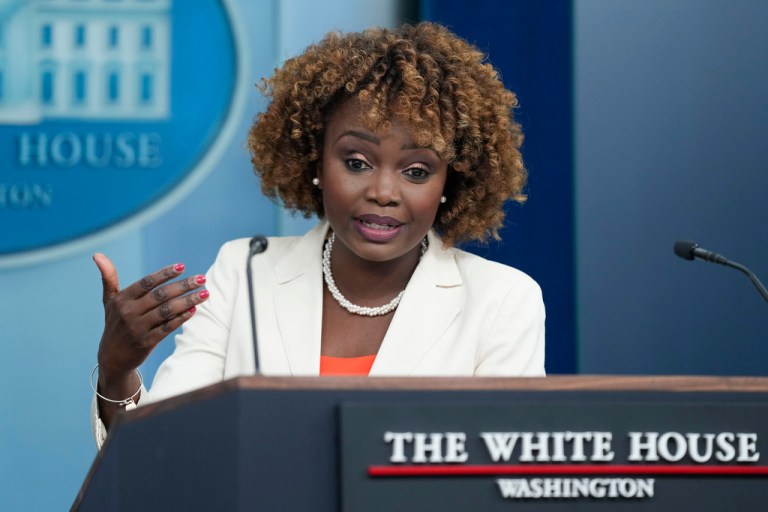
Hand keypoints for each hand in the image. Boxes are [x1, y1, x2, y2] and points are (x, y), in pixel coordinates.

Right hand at [93, 253, 208, 379]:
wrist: (112, 357)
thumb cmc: (115, 323)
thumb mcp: (109, 301)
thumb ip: (108, 278)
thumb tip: (98, 254)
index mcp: (122, 299)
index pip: (147, 283)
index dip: (164, 274)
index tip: (182, 266)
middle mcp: (129, 312)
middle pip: (160, 295)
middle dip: (183, 286)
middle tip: (201, 278)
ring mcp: (138, 328)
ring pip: (166, 311)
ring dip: (188, 301)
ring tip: (205, 293)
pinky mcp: (146, 342)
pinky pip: (167, 328)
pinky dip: (181, 319)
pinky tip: (193, 310)